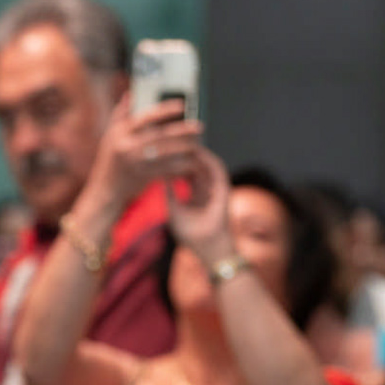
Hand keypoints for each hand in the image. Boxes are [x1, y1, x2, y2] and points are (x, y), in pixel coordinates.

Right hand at [78, 99, 204, 217]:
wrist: (104, 191)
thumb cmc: (110, 162)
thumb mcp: (110, 136)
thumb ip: (120, 115)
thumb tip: (131, 94)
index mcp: (119, 133)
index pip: (145, 117)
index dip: (165, 110)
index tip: (182, 106)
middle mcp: (126, 147)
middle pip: (161, 135)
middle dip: (183, 130)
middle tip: (199, 127)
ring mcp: (135, 163)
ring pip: (167, 153)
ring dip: (185, 148)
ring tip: (197, 144)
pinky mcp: (143, 178)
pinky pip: (167, 169)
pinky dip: (180, 166)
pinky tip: (189, 162)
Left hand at [164, 147, 233, 267]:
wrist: (208, 247)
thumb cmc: (191, 234)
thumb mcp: (174, 210)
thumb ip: (169, 193)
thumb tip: (160, 176)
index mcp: (196, 191)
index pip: (185, 169)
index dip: (175, 159)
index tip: (161, 149)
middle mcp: (207, 186)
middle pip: (195, 162)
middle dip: (184, 150)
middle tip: (172, 137)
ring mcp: (216, 186)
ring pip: (205, 162)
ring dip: (195, 152)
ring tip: (183, 140)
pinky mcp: (224, 188)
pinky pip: (216, 168)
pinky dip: (207, 159)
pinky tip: (197, 151)